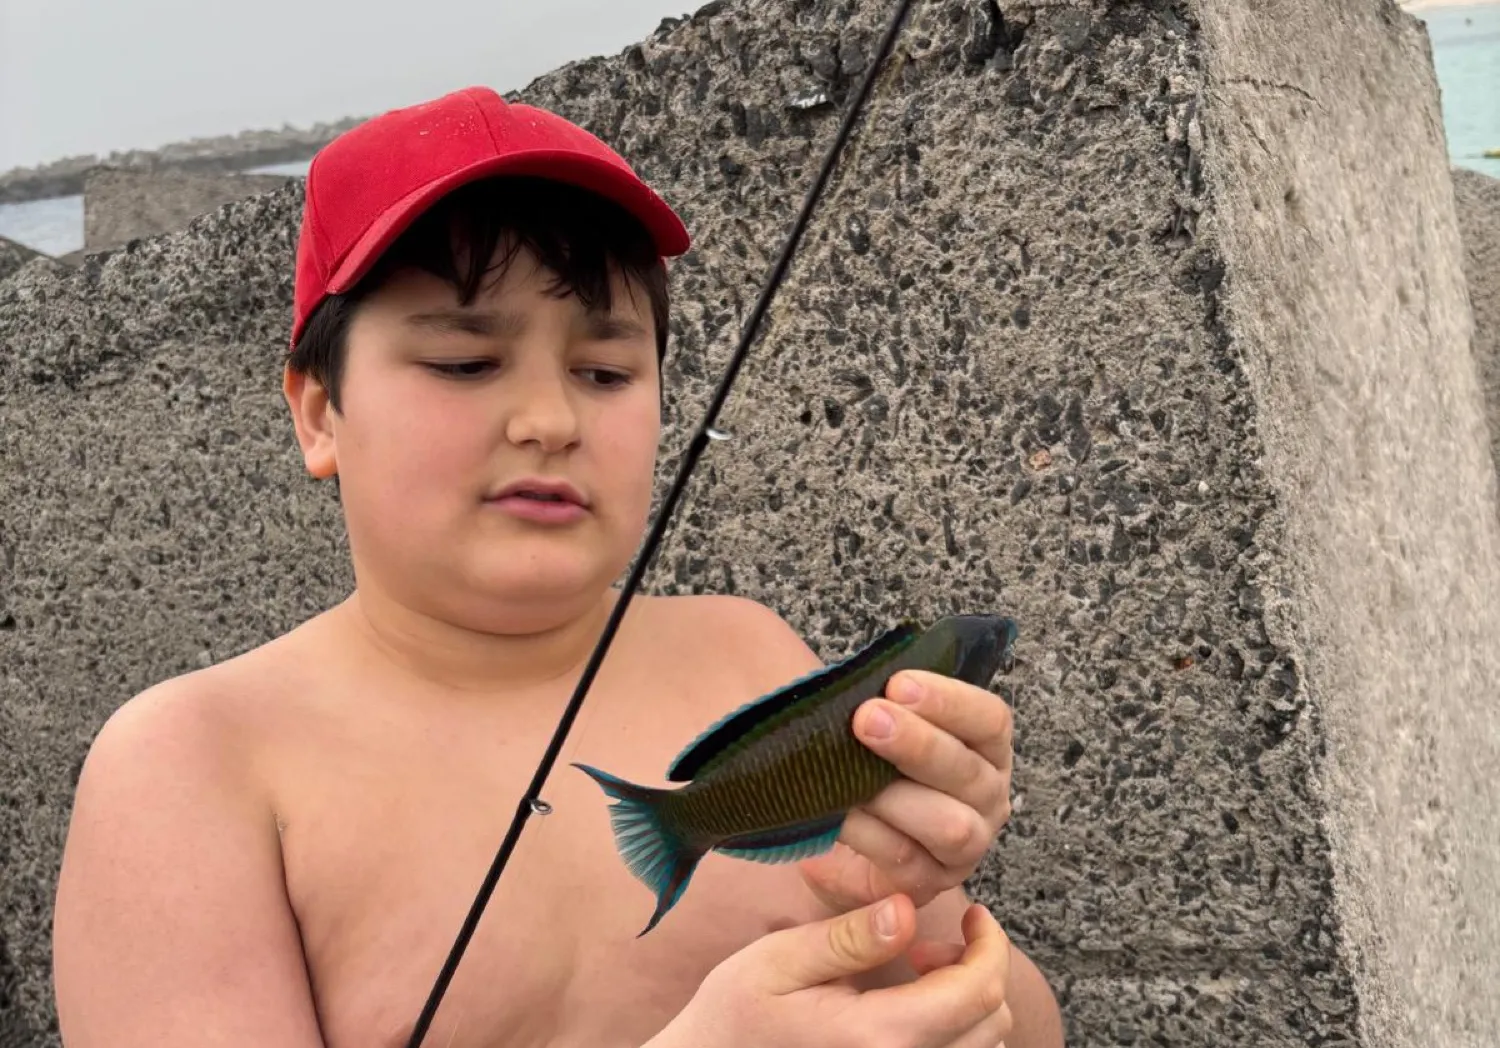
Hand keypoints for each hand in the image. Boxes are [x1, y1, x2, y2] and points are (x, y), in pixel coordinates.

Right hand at [652, 895, 1012, 1047]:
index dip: (989, 945)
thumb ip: (849, 937)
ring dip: (967, 1003)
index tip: (973, 914)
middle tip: (925, 942)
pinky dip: (952, 1032)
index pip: (977, 992)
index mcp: (879, 1036)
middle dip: (978, 969)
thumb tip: (907, 911)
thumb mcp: (779, 960)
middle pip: (990, 1023)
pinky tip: (907, 1011)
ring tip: (914, 974)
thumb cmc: (735, 1016)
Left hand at [800, 670, 1013, 911]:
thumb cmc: (872, 766)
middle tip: (866, 720)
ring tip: (846, 776)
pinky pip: (907, 861)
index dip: (949, 701)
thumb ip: (884, 709)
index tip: (898, 684)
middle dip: (916, 744)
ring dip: (894, 797)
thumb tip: (852, 687)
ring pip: (950, 826)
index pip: (989, 720)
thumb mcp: (883, 730)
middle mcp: (988, 797)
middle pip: (968, 772)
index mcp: (986, 749)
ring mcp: (968, 846)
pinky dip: (868, 835)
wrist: (847, 838)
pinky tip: (836, 815)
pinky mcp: (932, 883)